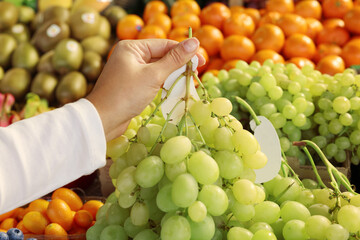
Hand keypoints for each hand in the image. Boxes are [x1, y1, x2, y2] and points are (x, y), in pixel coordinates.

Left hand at [86, 38, 204, 140]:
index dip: (184, 52)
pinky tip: (175, 89)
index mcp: (132, 48)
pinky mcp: (132, 84)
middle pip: (162, 56)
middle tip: (197, 73)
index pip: (164, 44)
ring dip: (173, 75)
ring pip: (158, 69)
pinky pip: (153, 79)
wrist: (103, 119)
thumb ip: (175, 59)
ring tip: (190, 82)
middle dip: (179, 65)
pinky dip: (164, 84)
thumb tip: (195, 42)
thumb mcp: (154, 75)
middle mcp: (130, 56)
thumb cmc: (126, 94)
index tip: (201, 60)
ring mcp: (131, 70)